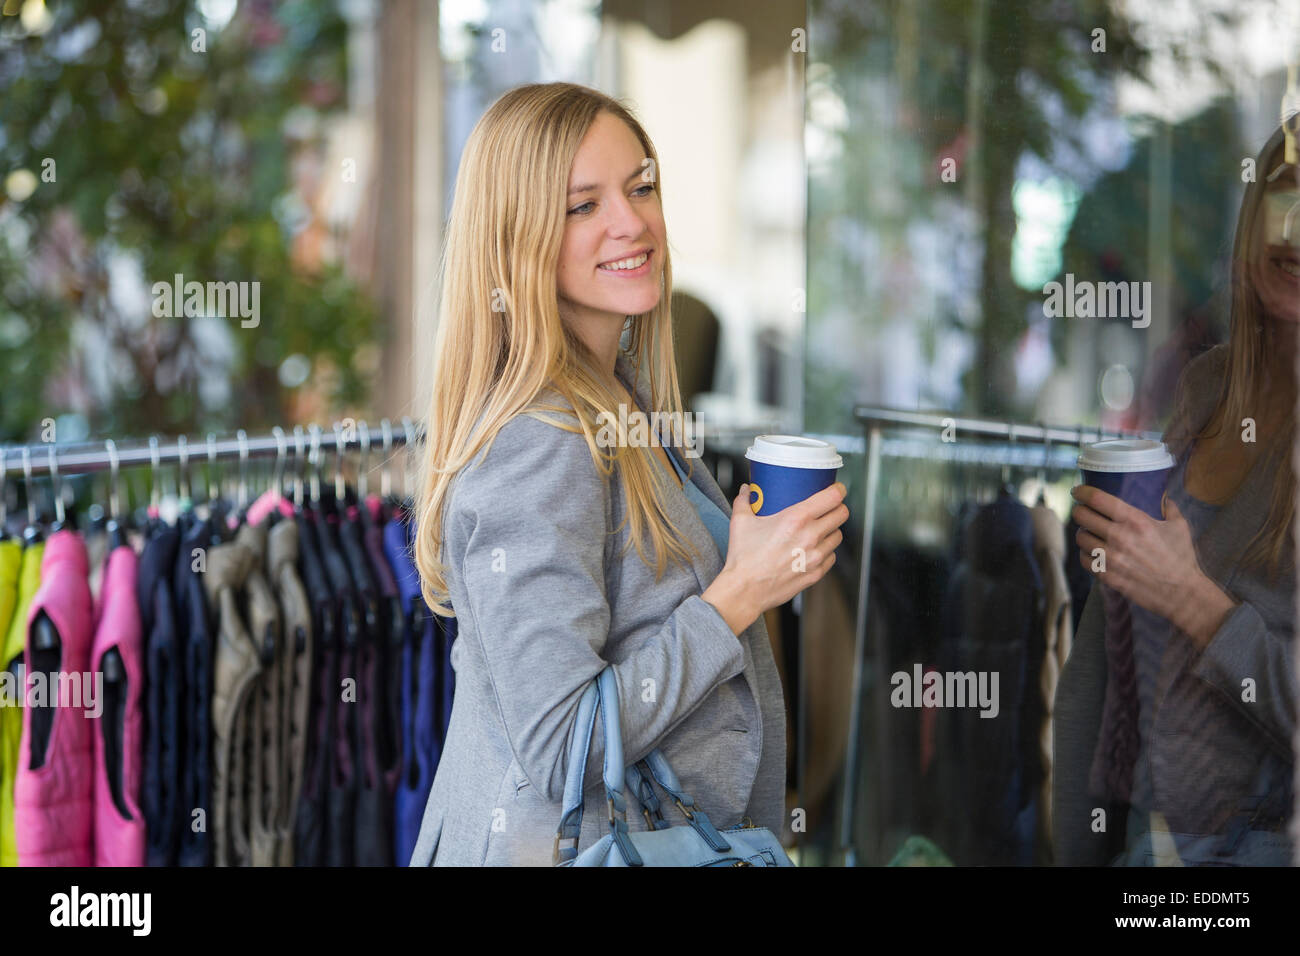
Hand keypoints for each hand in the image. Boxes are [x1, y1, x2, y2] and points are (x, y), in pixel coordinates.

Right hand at [702, 482, 848, 634]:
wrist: (745, 589)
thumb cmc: (743, 557)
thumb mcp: (741, 522)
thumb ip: (744, 501)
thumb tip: (747, 490)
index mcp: (796, 519)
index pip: (832, 497)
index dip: (838, 490)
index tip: (837, 489)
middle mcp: (810, 536)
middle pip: (841, 514)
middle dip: (838, 508)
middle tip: (830, 507)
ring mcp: (815, 556)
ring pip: (838, 536)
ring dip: (832, 530)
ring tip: (822, 529)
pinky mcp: (816, 573)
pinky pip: (831, 557)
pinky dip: (826, 551)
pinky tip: (815, 549)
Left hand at [1071, 484, 1235, 646]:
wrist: (1183, 593)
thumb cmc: (1182, 558)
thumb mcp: (1179, 527)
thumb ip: (1169, 508)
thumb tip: (1165, 496)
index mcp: (1136, 521)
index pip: (1097, 499)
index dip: (1082, 492)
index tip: (1078, 491)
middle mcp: (1120, 537)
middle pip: (1082, 516)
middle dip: (1079, 511)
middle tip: (1082, 512)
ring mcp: (1112, 558)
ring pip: (1080, 538)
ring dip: (1082, 533)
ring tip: (1088, 533)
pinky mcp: (1108, 576)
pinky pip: (1083, 560)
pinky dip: (1084, 554)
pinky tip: (1091, 552)